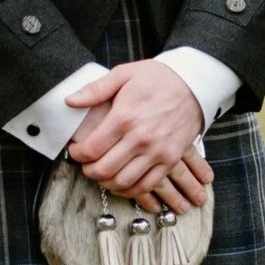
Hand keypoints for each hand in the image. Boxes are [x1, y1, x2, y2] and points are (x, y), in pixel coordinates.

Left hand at [65, 61, 211, 212]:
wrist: (195, 84)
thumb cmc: (158, 78)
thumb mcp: (124, 74)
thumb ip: (95, 90)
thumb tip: (69, 101)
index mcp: (124, 118)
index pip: (91, 149)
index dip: (77, 155)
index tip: (75, 151)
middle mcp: (140, 139)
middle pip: (104, 170)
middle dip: (88, 171)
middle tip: (86, 165)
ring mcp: (157, 152)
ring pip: (124, 182)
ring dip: (107, 183)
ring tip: (102, 174)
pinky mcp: (170, 160)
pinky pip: (146, 185)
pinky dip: (130, 190)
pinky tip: (121, 182)